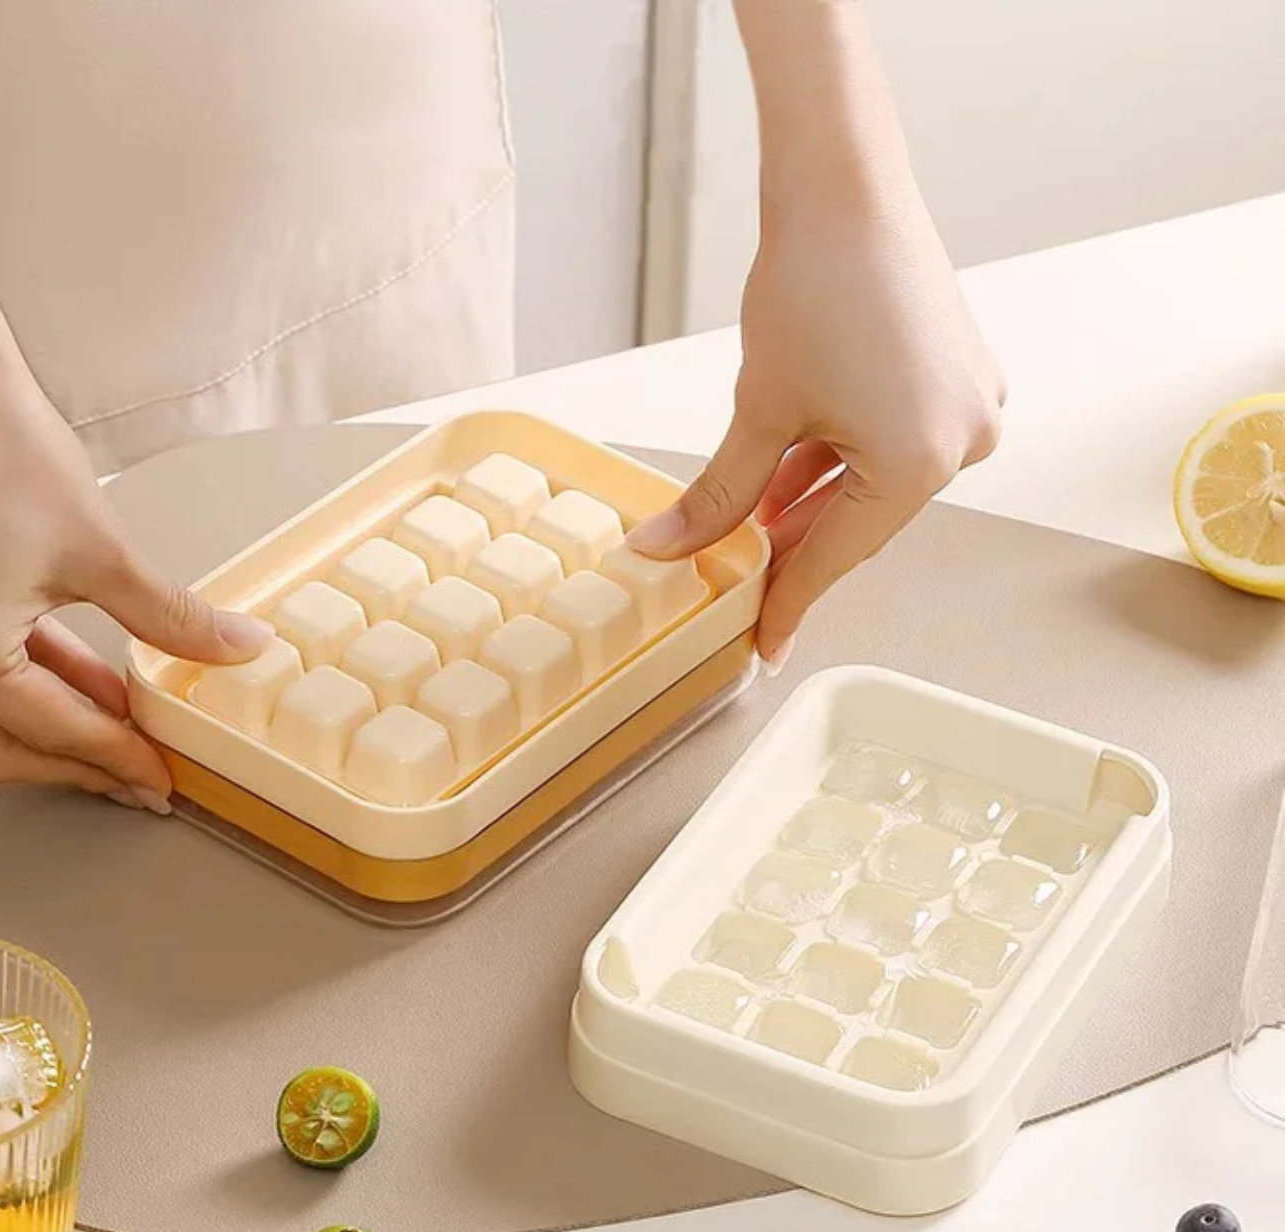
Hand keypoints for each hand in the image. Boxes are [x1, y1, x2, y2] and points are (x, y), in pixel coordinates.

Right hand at [0, 332, 270, 809]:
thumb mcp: (103, 550)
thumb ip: (173, 618)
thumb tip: (236, 650)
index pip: (53, 730)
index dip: (119, 759)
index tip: (161, 778)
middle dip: (76, 766)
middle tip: (140, 776)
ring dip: (51, 726)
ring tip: (124, 731)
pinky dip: (23, 684)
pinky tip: (83, 683)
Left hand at [628, 35, 1004, 666]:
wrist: (846, 184)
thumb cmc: (809, 287)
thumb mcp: (757, 413)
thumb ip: (716, 497)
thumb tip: (663, 553)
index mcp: (920, 465)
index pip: (836, 557)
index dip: (787, 603)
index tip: (760, 645)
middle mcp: (963, 445)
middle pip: (859, 523)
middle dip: (795, 549)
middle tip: (743, 585)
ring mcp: (970, 408)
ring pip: (873, 484)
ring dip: (813, 505)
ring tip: (752, 528)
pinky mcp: (959, 377)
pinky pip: (892, 443)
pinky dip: (840, 463)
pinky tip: (788, 479)